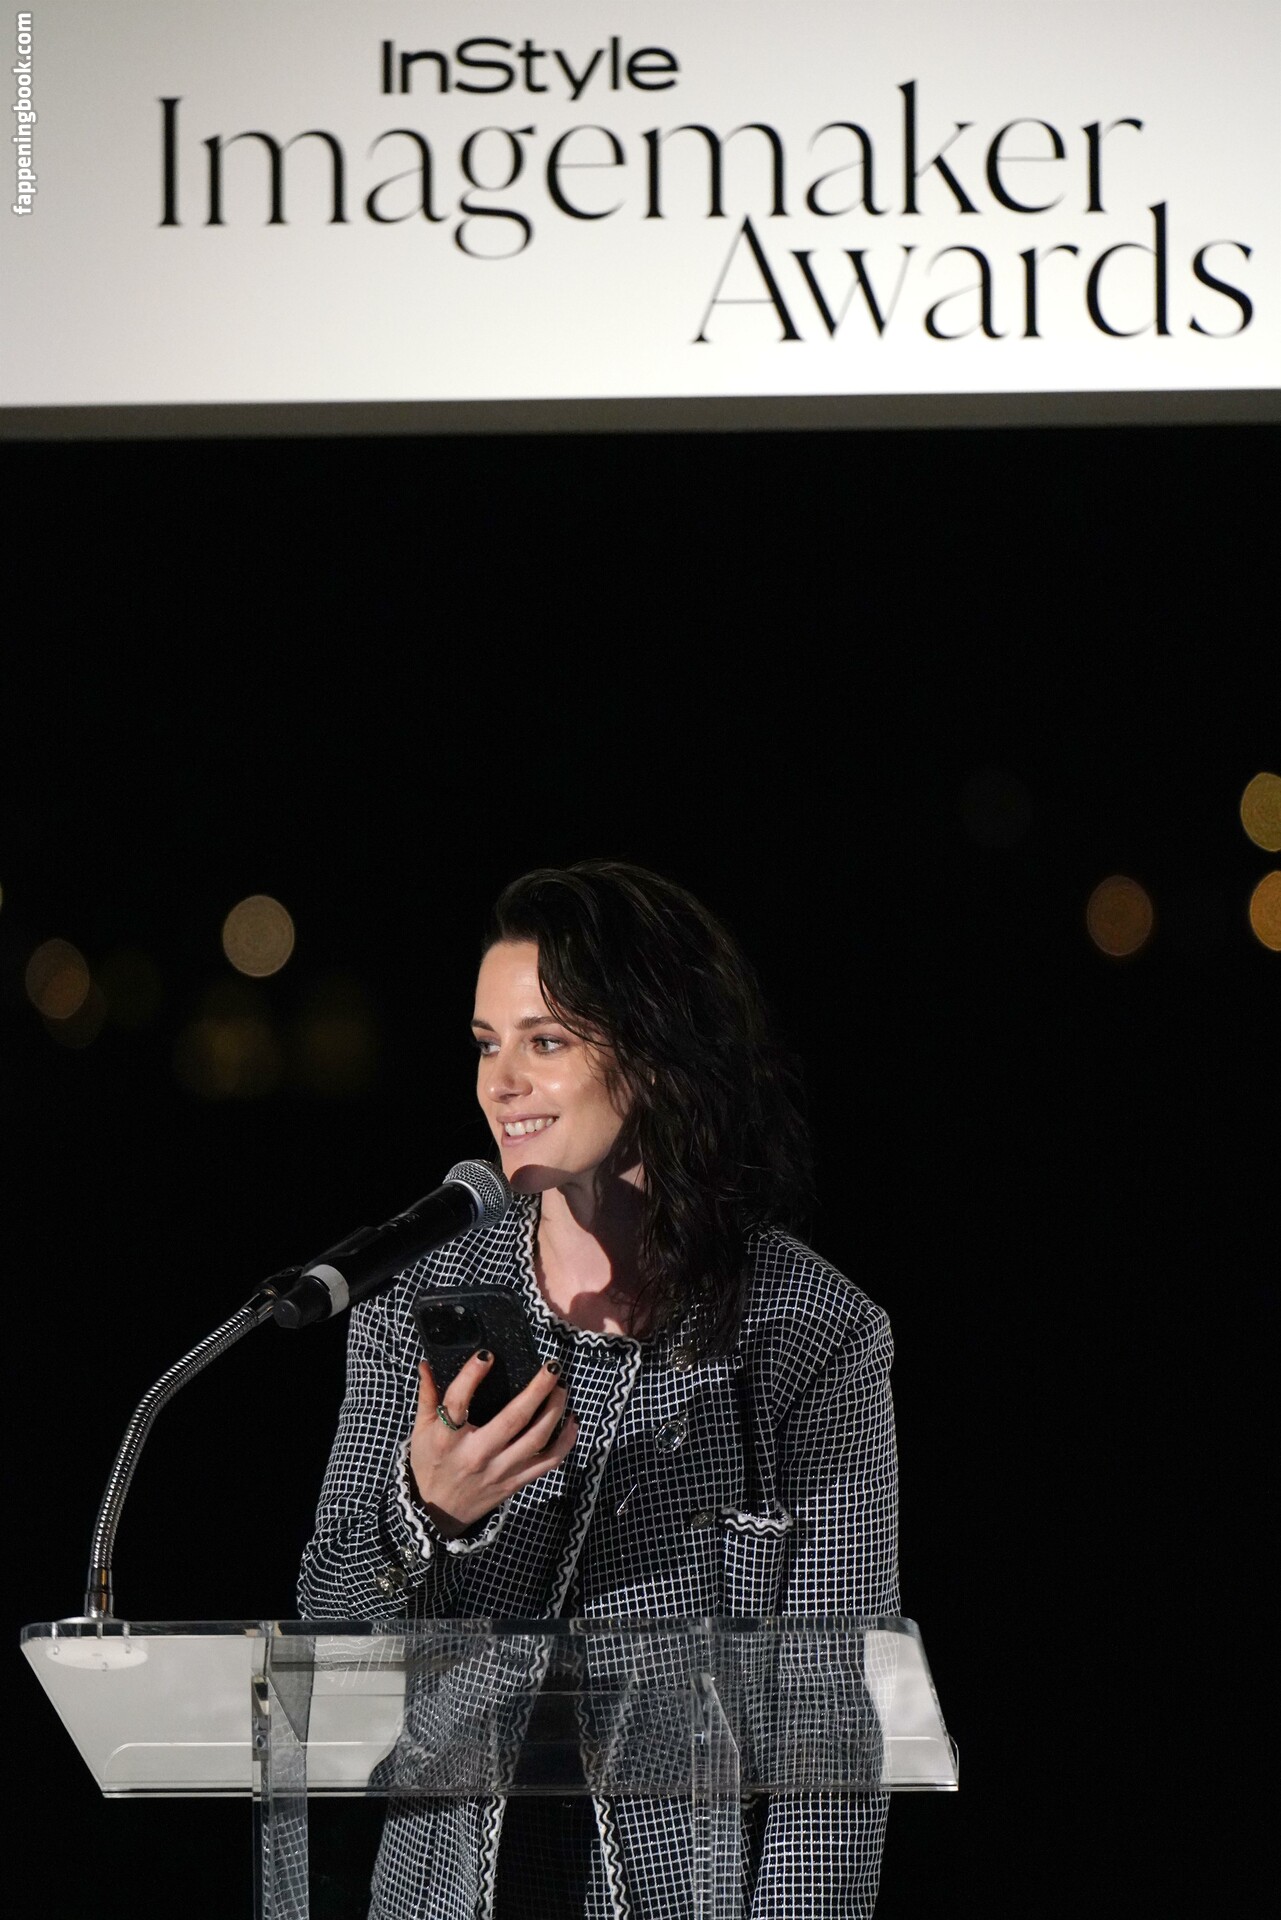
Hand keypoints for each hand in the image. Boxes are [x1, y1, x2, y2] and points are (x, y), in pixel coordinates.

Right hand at [408, 1352, 577, 1538]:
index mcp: (446, 1439)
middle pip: (513, 1419)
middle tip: (551, 1367)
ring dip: (555, 1410)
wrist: (439, 1513)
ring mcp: (500, 1470)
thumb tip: (427, 1363)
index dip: (471, 1376)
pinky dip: (566, 1442)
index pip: (458, 1403)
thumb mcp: (420, 1432)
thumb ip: (427, 1396)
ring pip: (536, 1439)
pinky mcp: (515, 1481)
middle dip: (537, 1390)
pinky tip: (572, 1420)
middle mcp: (477, 1454)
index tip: (487, 1355)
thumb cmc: (430, 1464)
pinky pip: (548, 1462)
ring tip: (561, 1387)